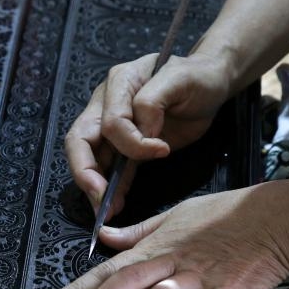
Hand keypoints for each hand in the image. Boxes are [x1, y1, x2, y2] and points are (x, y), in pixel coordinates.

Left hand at [47, 182, 288, 288]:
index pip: (111, 268)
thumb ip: (138, 231)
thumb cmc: (227, 215)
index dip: (80, 287)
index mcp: (157, 246)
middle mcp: (172, 261)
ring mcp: (199, 277)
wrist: (278, 218)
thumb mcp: (176, 215)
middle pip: (127, 282)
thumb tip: (104, 237)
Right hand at [65, 50, 233, 217]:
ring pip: (91, 159)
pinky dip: (112, 188)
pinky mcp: (126, 147)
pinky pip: (112, 169)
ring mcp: (113, 127)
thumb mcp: (180, 78)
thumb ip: (153, 101)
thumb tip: (141, 131)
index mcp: (118, 83)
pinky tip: (115, 204)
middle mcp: (107, 104)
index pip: (110, 121)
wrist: (208, 85)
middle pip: (80, 141)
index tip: (161, 150)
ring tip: (106, 211)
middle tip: (100, 198)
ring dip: (97, 187)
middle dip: (87, 172)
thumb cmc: (196, 77)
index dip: (131, 142)